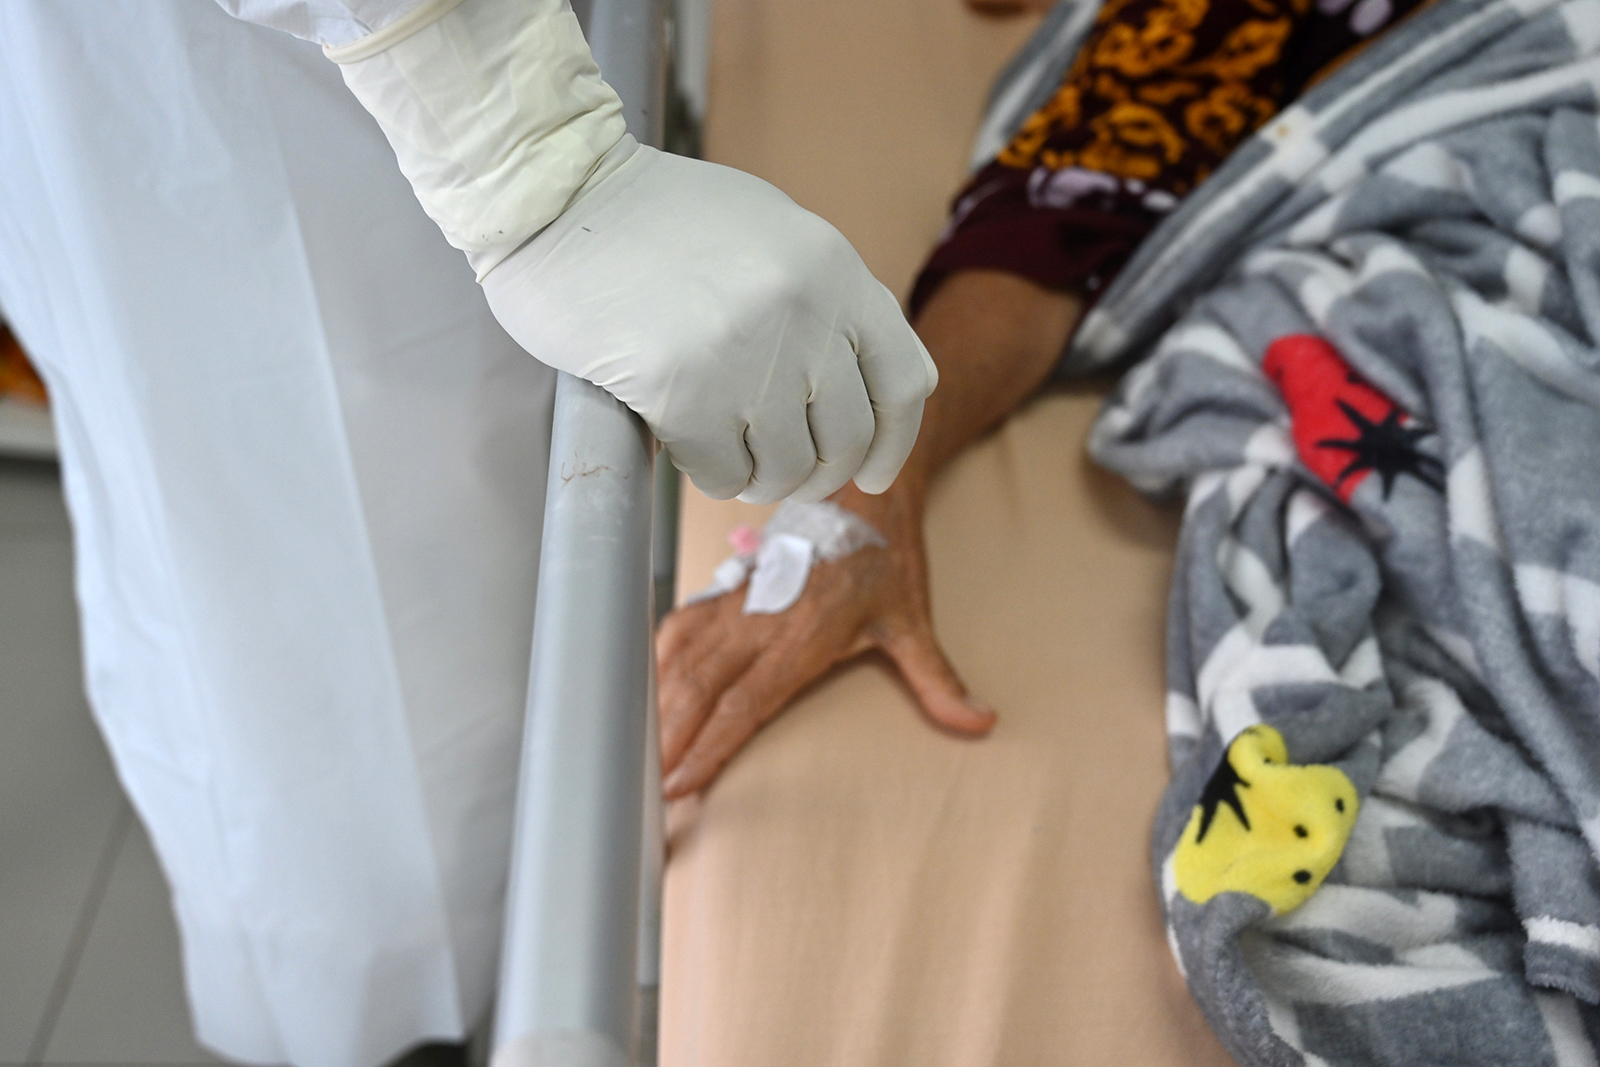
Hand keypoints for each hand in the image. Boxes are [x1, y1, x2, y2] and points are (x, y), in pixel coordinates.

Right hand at [483, 144, 938, 504]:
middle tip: (784, 476)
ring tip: (730, 457)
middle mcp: (804, 314)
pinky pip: (723, 473)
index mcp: (833, 269)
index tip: (873, 474)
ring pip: (786, 467)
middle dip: (818, 473)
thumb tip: (854, 383)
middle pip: (847, 439)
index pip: (903, 381)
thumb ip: (822, 296)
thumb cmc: (654, 217)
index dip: (894, 442)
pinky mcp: (684, 394)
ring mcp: (746, 357)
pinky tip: (688, 448)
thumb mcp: (768, 229)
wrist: (556, 195)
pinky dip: (711, 475)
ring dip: (760, 479)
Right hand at [656, 482, 994, 798]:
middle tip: (644, 787)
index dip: (709, 745)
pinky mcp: (724, 589)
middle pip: (699, 687)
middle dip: (668, 740)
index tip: (681, 783)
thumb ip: (937, 679)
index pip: (745, 702)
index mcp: (804, 634)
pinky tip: (643, 696)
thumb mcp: (913, 621)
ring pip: (680, 660)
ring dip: (655, 707)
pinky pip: (678, 630)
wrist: (860, 490)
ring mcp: (736, 602)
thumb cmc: (883, 558)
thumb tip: (981, 722)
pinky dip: (655, 665)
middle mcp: (760, 619)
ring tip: (634, 754)